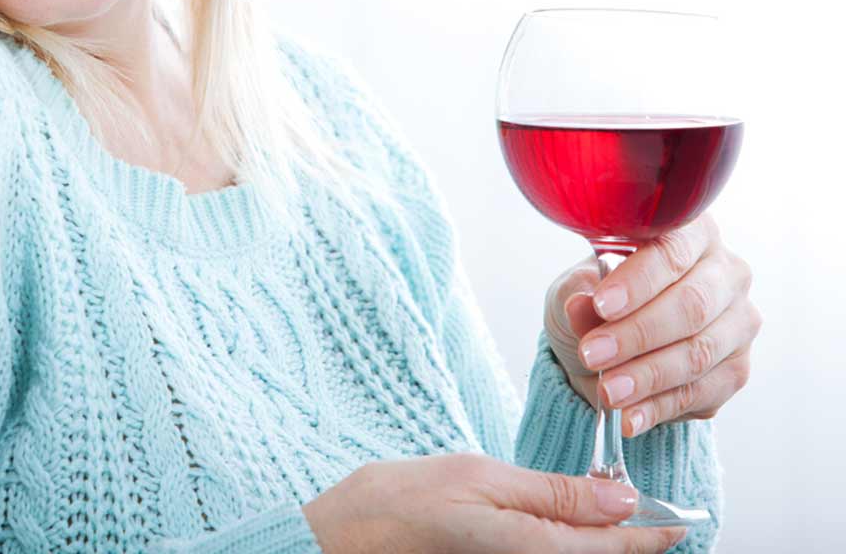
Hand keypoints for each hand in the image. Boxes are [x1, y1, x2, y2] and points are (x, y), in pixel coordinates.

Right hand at [301, 453, 687, 552]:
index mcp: (536, 550)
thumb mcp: (480, 478)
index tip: (686, 518)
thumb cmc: (399, 504)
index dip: (659, 532)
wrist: (341, 541)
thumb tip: (621, 499)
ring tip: (611, 512)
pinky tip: (566, 524)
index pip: (621, 548)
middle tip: (653, 513)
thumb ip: (553, 493)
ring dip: (598, 541)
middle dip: (632, 540)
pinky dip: (569, 543)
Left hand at [544, 211, 761, 435]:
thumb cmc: (597, 299)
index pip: (671, 251)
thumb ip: (579, 294)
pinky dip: (659, 407)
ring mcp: (739, 323)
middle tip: (593, 354)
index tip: (602, 305)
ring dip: (647, 376)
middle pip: (691, 306)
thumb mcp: (575, 289)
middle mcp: (726, 273)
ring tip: (607, 392)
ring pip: (699, 353)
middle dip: (637, 335)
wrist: (610, 342)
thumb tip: (581, 304)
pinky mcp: (737, 369)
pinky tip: (628, 418)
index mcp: (691, 233)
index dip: (638, 280)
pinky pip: (702, 392)